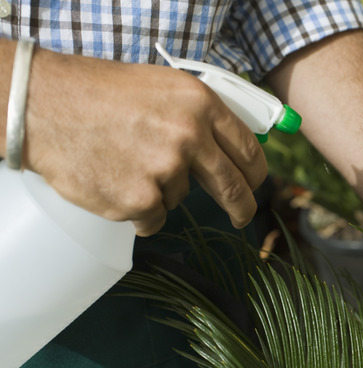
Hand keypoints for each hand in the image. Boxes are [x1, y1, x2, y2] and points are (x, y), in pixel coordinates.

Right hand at [22, 47, 265, 235]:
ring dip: (159, 191)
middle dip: (242, 207)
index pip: (248, 149)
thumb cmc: (97, 92)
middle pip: (233, 186)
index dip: (256, 172)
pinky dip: (137, 210)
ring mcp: (165, 171)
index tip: (256, 184)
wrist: (40, 105)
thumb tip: (229, 148)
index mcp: (200, 104)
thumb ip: (198, 116)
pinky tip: (114, 182)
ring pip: (180, 198)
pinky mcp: (140, 200)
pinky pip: (153, 218)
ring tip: (124, 162)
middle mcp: (189, 137)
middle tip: (242, 217)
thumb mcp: (161, 88)